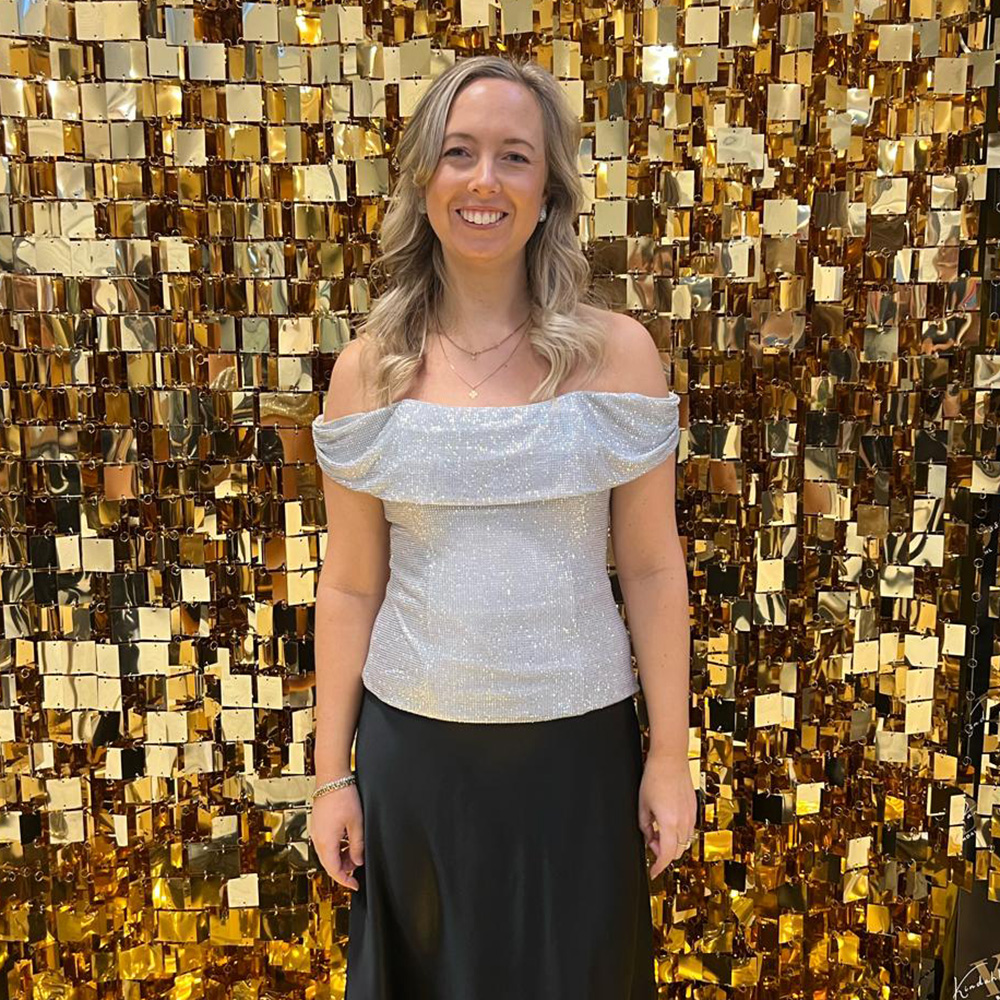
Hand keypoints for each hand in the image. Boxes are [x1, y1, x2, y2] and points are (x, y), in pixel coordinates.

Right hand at [312, 784, 364, 890]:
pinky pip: (325, 843)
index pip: (334, 870)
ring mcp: (316, 831)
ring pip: (327, 853)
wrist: (331, 778)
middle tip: (358, 868)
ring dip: (340, 857)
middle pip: (329, 863)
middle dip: (343, 869)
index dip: (345, 880)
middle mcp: (317, 839)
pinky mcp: (317, 824)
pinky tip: (347, 842)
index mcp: (326, 842)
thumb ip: (357, 846)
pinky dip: (336, 847)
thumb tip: (357, 862)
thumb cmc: (344, 797)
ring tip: (355, 853)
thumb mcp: (356, 824)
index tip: (355, 885)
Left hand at [638, 752, 696, 879]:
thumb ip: (645, 826)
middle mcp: (683, 821)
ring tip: (657, 830)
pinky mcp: (693, 808)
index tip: (653, 873)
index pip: (666, 855)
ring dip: (671, 843)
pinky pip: (688, 829)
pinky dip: (678, 833)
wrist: (670, 758)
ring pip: (684, 841)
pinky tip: (667, 822)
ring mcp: (691, 815)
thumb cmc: (654, 777)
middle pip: (677, 851)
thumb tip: (649, 837)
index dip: (658, 867)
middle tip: (650, 843)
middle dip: (663, 854)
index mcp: (669, 822)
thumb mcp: (643, 804)